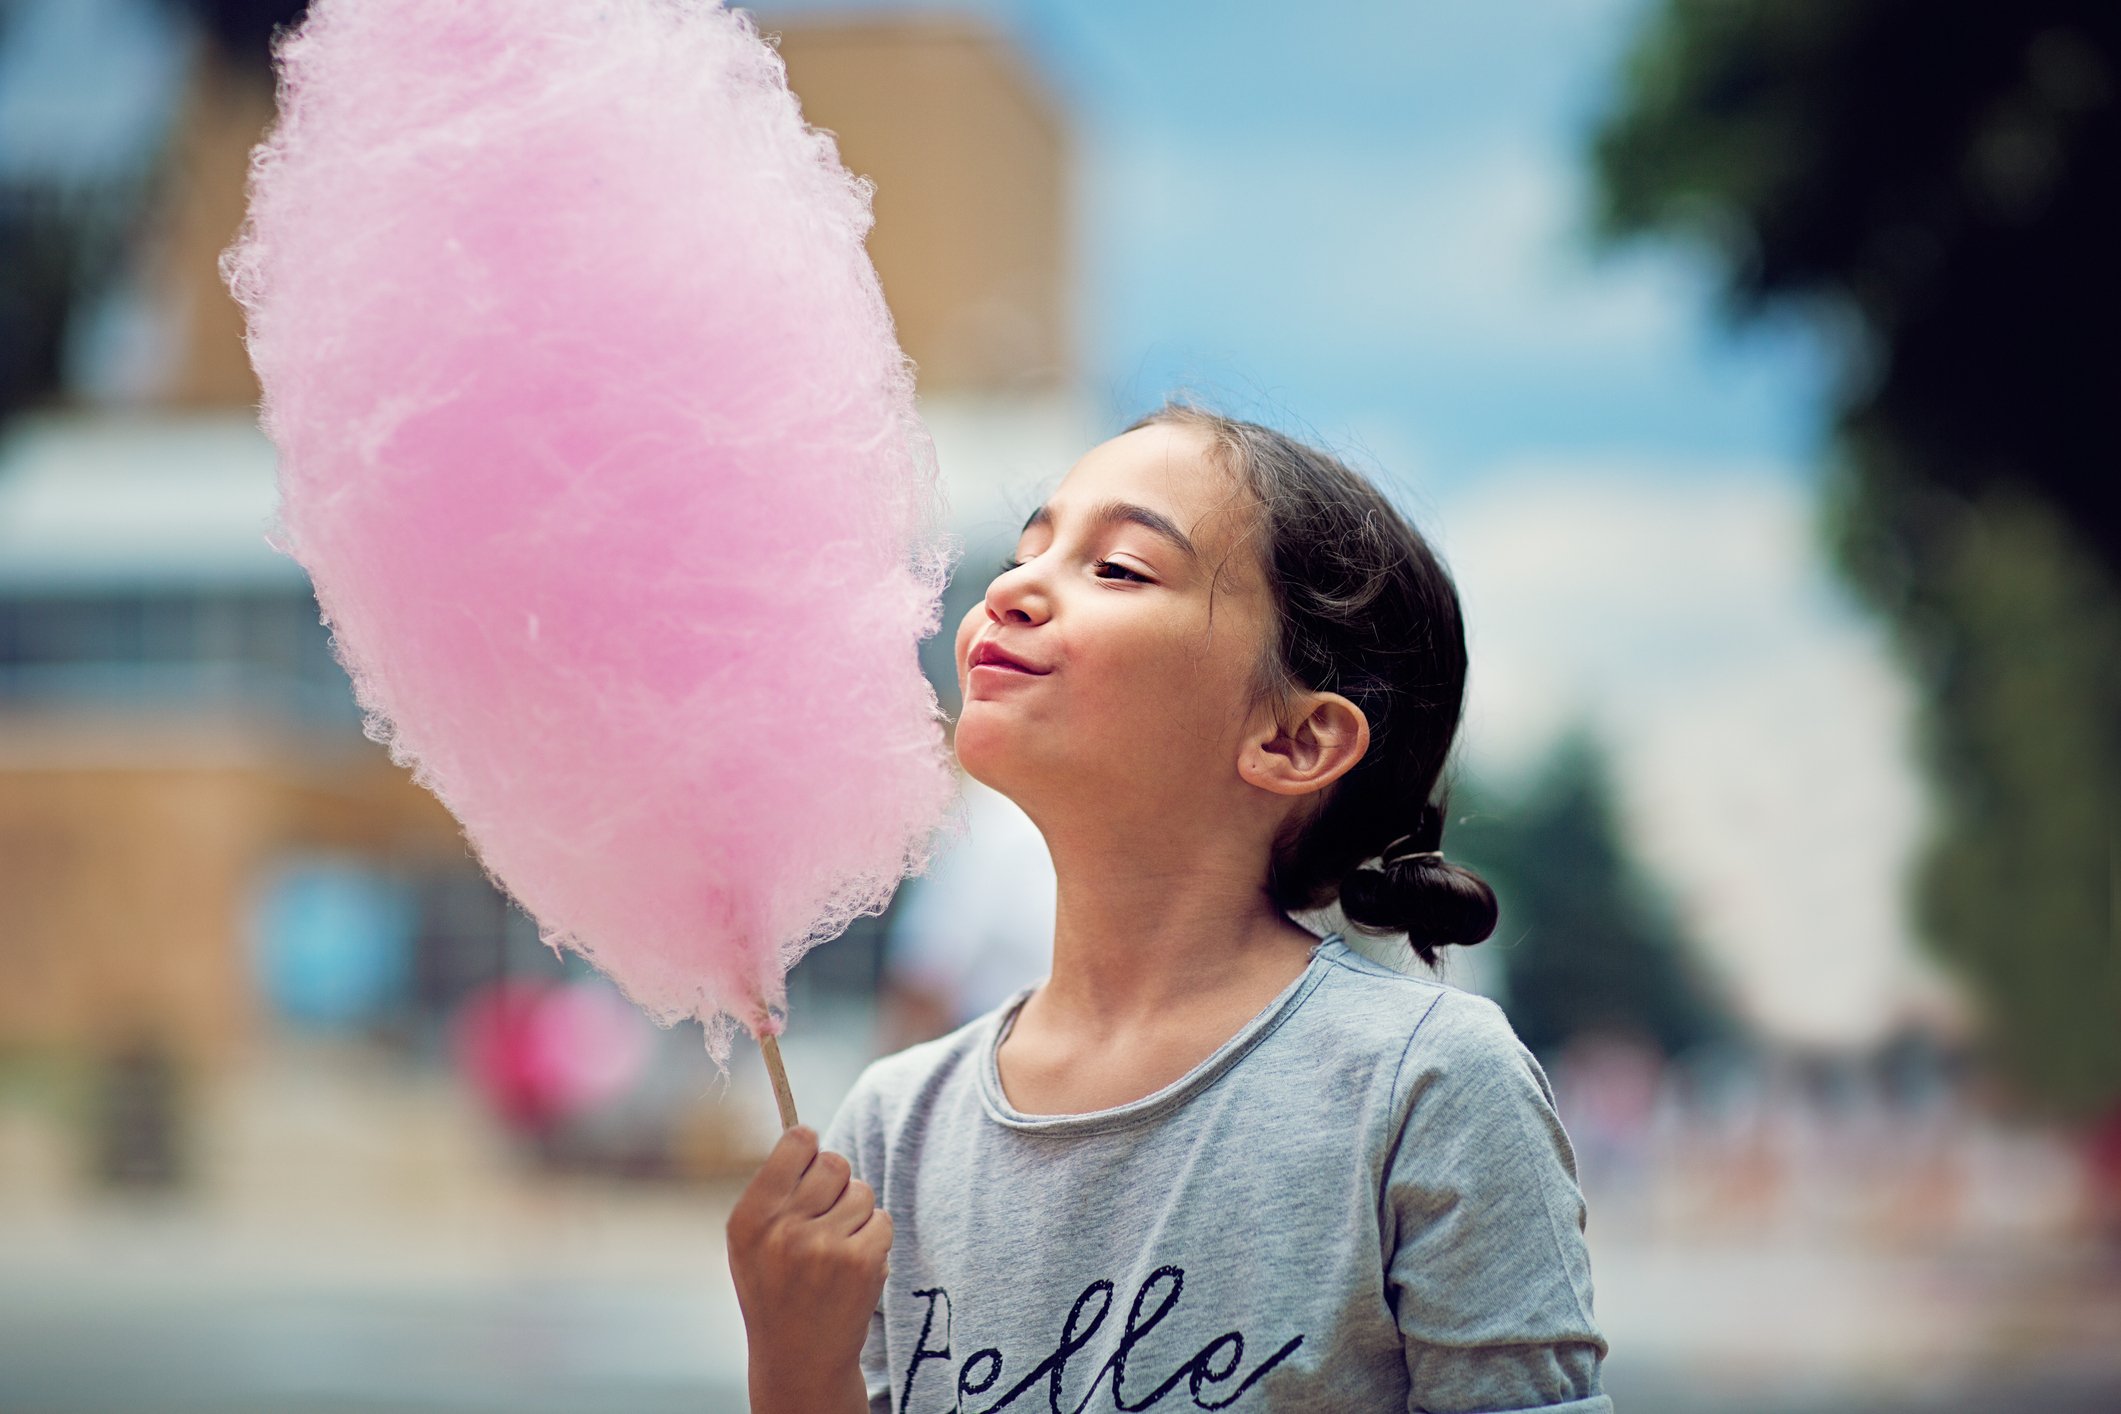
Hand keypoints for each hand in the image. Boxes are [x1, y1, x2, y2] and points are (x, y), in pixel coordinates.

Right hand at [727, 1124, 892, 1405]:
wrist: (799, 1358)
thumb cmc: (775, 1288)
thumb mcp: (751, 1241)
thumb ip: (774, 1188)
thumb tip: (806, 1134)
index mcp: (751, 1218)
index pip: (796, 1142)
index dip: (810, 1148)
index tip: (810, 1163)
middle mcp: (784, 1230)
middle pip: (835, 1162)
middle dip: (836, 1182)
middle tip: (825, 1215)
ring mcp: (825, 1247)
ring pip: (862, 1191)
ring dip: (856, 1214)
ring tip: (835, 1249)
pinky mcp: (861, 1263)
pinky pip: (882, 1219)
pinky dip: (874, 1238)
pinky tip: (853, 1266)